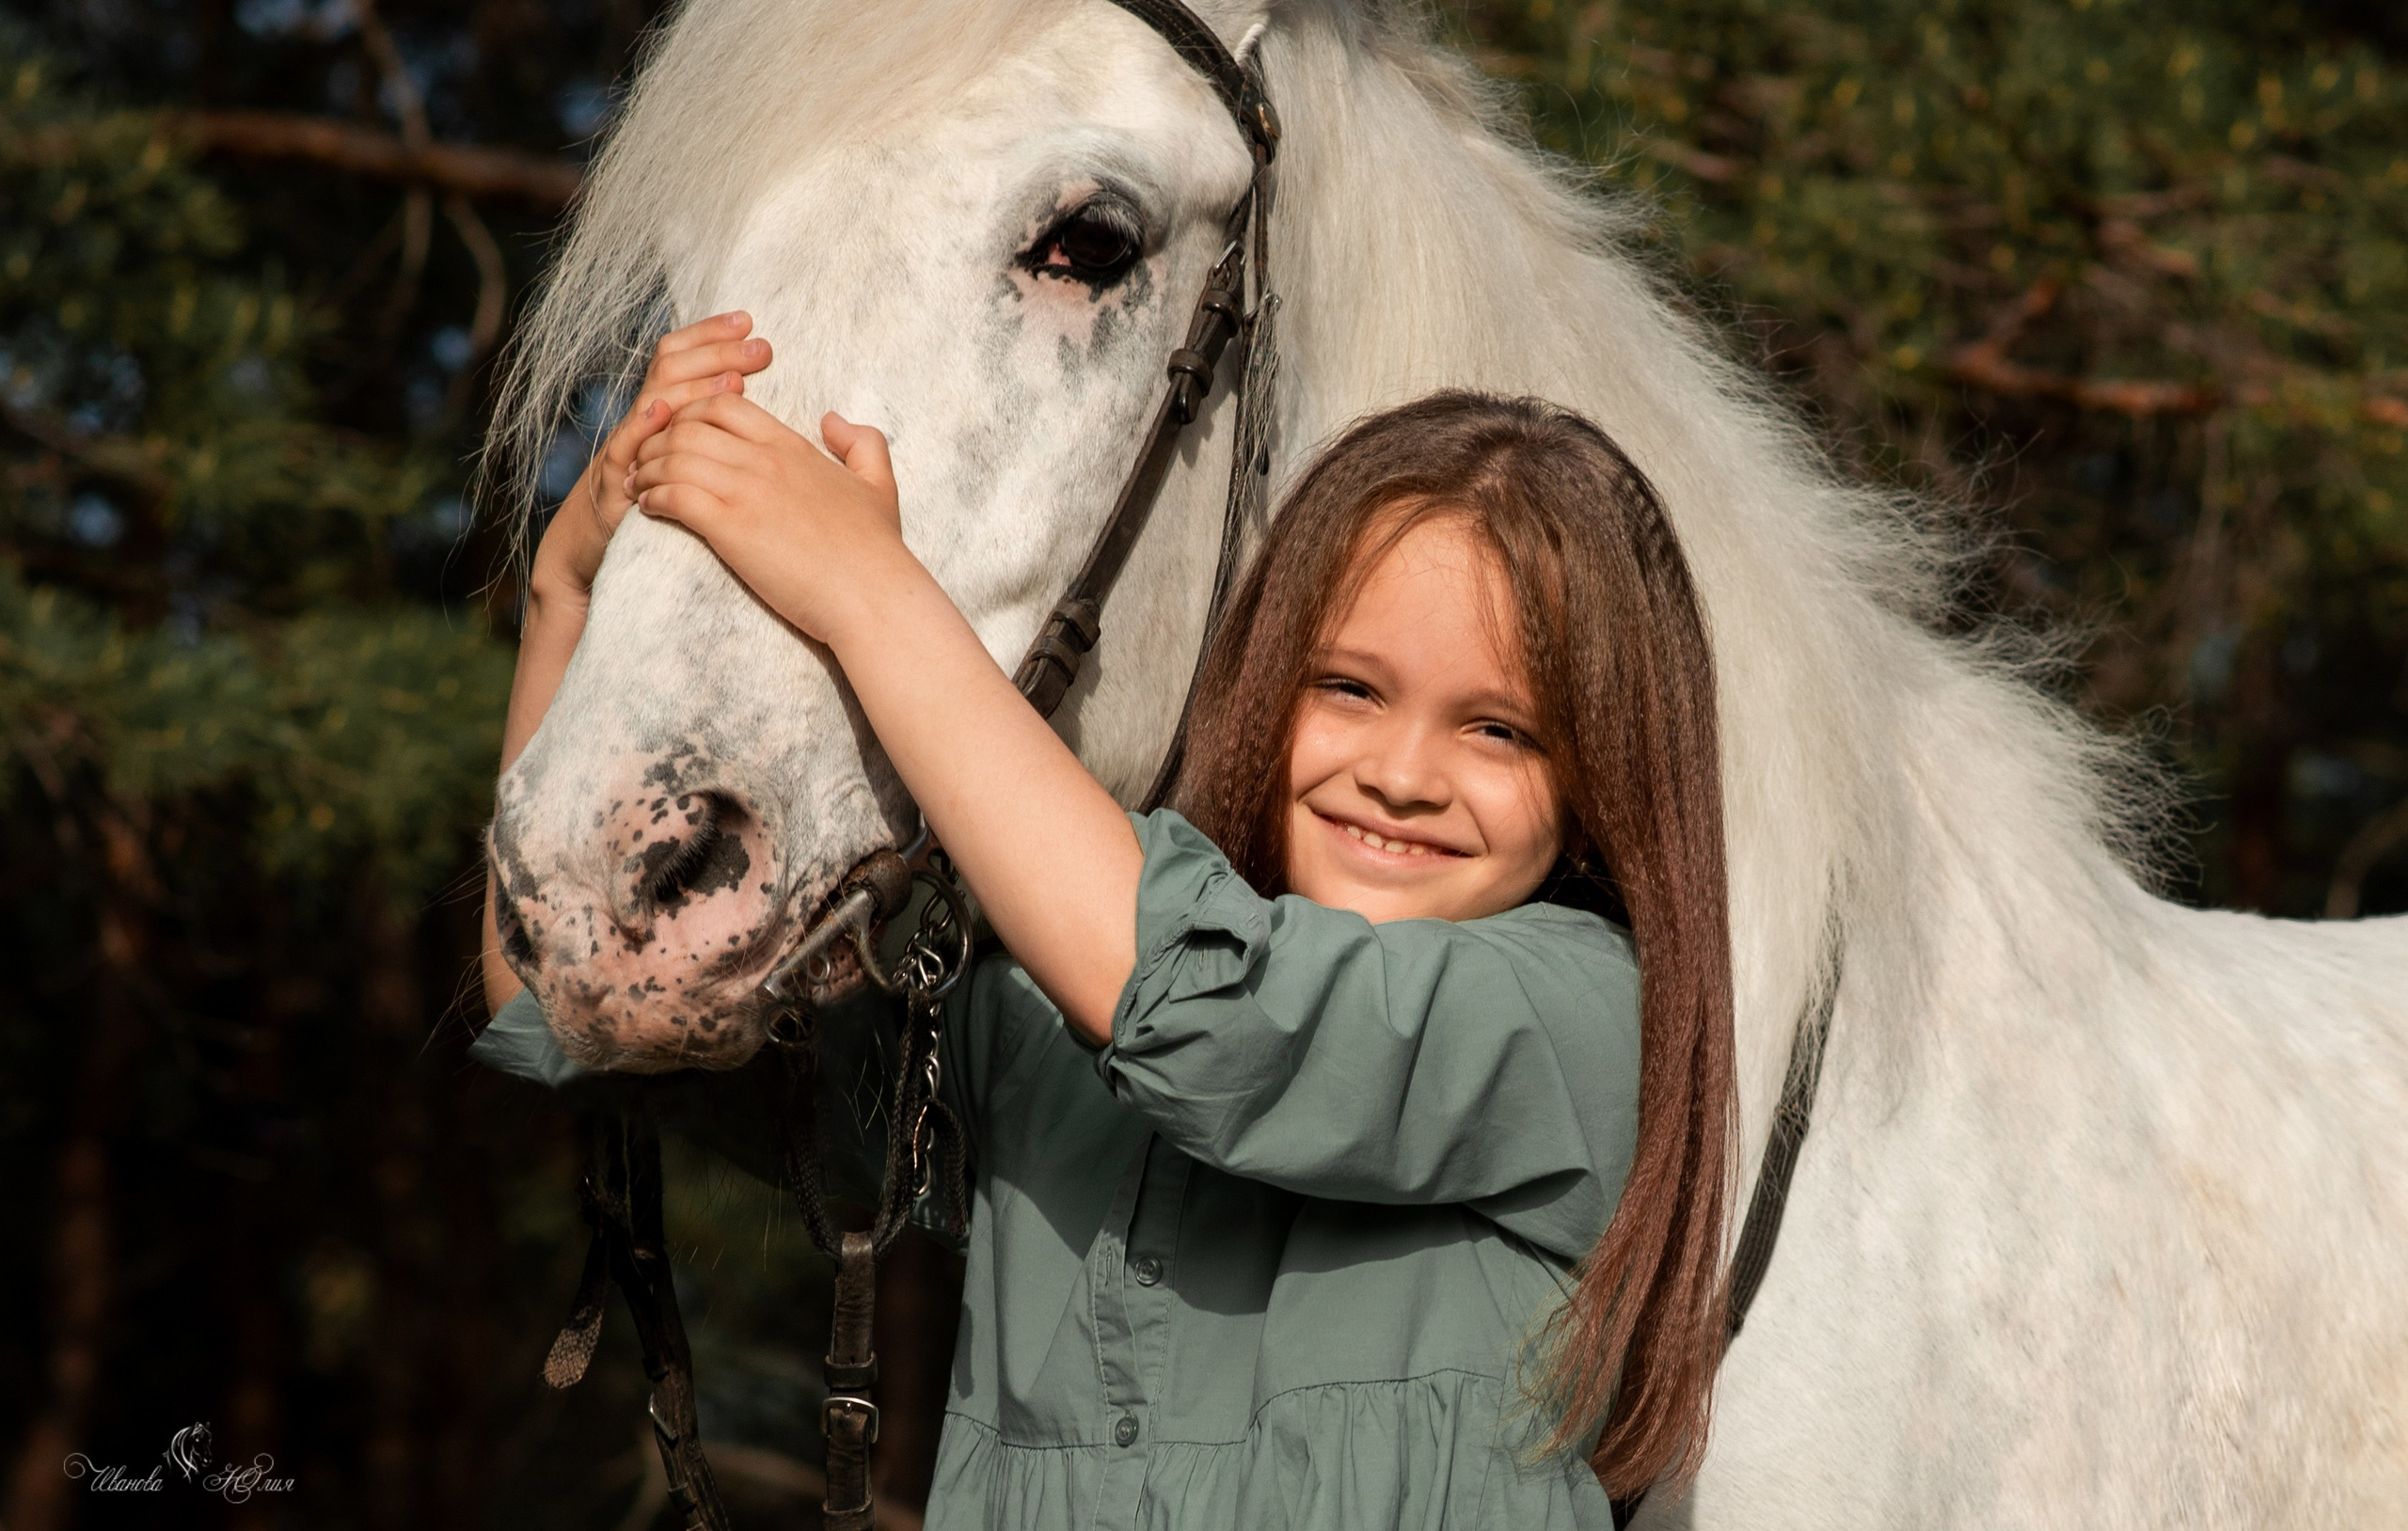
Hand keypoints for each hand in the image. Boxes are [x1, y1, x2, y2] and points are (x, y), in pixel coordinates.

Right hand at [531, 311, 771, 603]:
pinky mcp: (611, 486)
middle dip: (714, 352)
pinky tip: (662, 413)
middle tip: (758, 345)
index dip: (711, 337)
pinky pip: (623, 451)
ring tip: (735, 378)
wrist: (584, 556)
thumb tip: (750, 407)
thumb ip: (709, 438)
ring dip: (693, 387)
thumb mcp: (685, 468)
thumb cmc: (649, 510)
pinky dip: (641, 429)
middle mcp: (641, 426)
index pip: (683, 360)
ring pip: (652, 403)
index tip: (749, 323)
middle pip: (671, 371)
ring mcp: (625, 452)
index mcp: (663, 418)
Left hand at [628, 396, 919, 650]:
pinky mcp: (731, 528)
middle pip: (687, 426)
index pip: (724, 405)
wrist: (872, 595)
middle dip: (656, 441)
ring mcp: (747, 492)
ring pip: (673, 457)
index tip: (677, 437)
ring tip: (639, 488)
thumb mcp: (880, 484)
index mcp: (792, 447)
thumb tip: (832, 419)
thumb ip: (862, 442)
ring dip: (647, 470)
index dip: (690, 415)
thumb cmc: (877, 549)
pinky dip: (654, 499)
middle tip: (644, 463)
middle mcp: (765, 461)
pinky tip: (650, 511)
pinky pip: (675, 495)